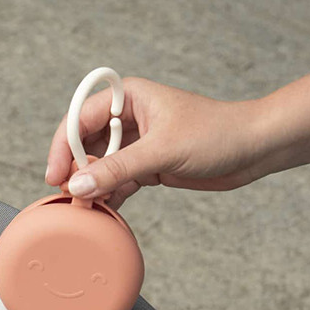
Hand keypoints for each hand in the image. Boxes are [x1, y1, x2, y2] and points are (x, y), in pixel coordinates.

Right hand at [46, 77, 268, 208]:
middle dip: (76, 171)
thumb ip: (117, 169)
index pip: (80, 118)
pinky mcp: (148, 166)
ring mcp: (138, 144)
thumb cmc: (215, 134)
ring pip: (101, 166)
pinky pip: (118, 181)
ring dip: (93, 187)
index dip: (63, 146)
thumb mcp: (162, 151)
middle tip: (70, 197)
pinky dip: (110, 196)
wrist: (252, 150)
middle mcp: (129, 119)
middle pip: (85, 144)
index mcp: (129, 98)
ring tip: (86, 209)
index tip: (56, 175)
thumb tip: (78, 186)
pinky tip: (104, 211)